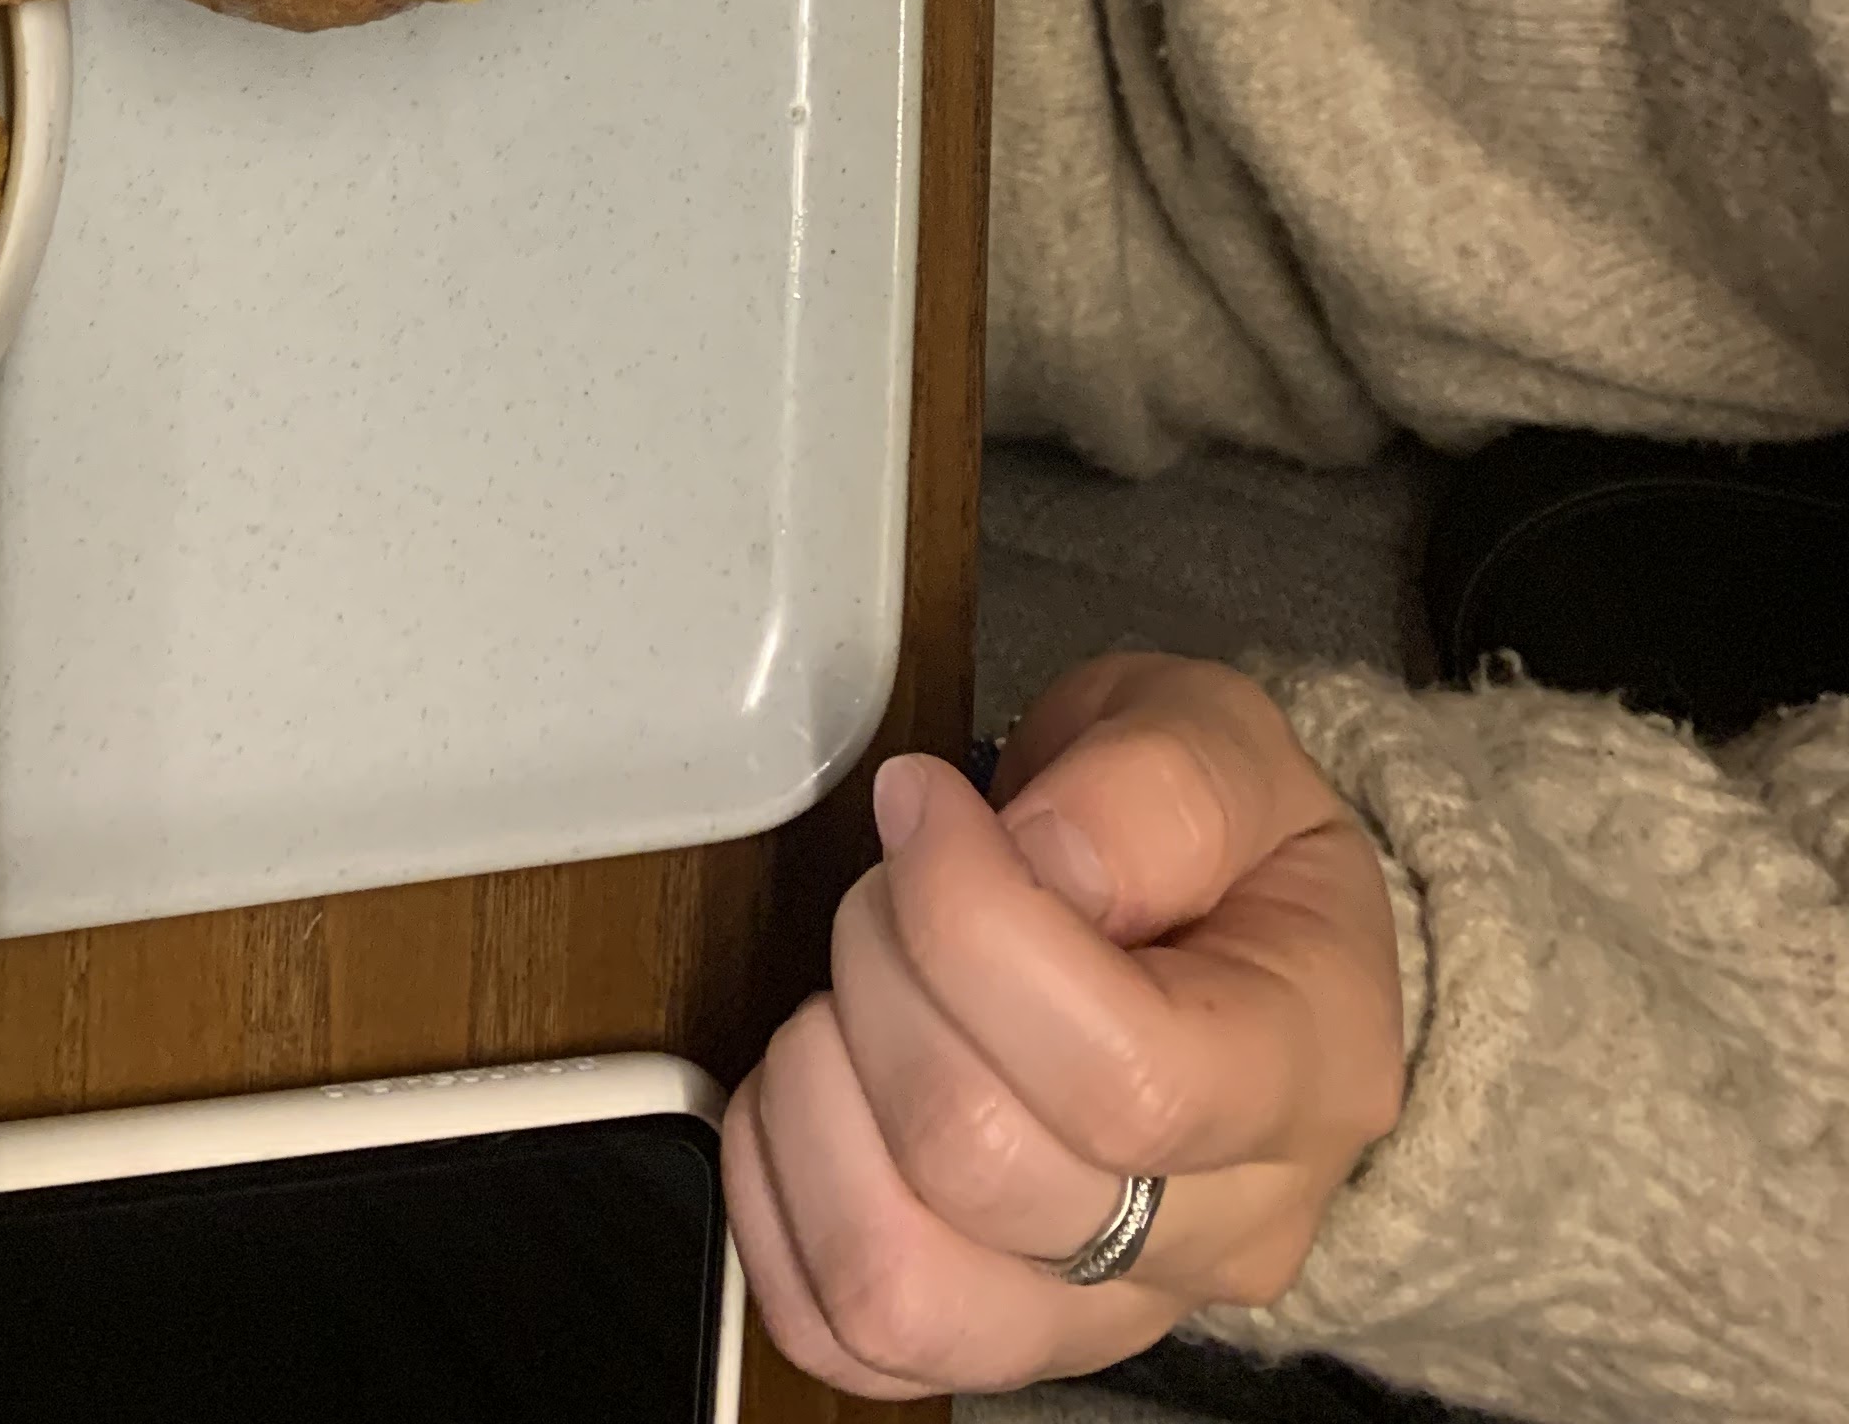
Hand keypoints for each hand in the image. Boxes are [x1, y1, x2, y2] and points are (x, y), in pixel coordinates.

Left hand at [724, 655, 1404, 1399]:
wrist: (1213, 930)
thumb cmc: (1208, 837)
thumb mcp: (1217, 740)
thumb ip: (1153, 790)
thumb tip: (1043, 865)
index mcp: (1307, 1077)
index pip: (1122, 1078)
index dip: (969, 925)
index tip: (919, 805)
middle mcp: (1225, 1236)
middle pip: (983, 1165)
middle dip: (883, 975)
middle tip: (894, 880)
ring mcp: (1106, 1315)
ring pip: (896, 1283)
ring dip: (817, 1098)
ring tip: (852, 990)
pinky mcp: (991, 1341)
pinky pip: (837, 1331)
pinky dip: (775, 1192)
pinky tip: (816, 1081)